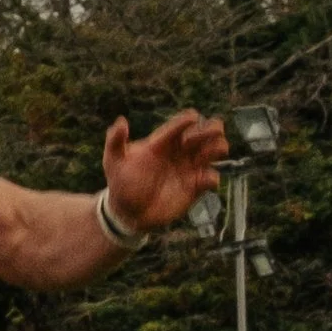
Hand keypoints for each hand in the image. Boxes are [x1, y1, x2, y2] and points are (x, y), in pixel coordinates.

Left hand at [102, 108, 228, 234]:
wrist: (128, 212)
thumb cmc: (121, 183)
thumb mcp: (113, 161)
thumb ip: (115, 141)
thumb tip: (120, 122)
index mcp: (162, 142)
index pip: (179, 125)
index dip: (186, 120)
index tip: (192, 118)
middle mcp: (179, 152)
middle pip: (202, 134)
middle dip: (210, 129)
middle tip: (212, 132)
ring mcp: (188, 168)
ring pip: (212, 152)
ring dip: (217, 148)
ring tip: (214, 151)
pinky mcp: (194, 187)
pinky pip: (210, 179)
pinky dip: (212, 178)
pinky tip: (206, 180)